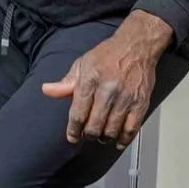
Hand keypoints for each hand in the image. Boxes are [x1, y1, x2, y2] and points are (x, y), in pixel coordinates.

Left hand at [41, 12, 172, 146]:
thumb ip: (65, 82)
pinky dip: (124, 139)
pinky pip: (132, 128)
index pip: (78, 113)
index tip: (72, 137)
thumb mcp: (82, 64)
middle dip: (88, 135)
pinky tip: (118, 141)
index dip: (73, 130)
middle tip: (88, 134)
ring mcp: (126, 98)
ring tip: (102, 136)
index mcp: (90, 80)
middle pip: (94, 125)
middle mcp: (108, 90)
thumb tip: (47, 90)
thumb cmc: (108, 55)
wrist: (136, 46)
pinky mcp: (141, 102)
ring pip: (112, 130)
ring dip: (104, 138)